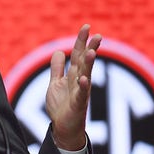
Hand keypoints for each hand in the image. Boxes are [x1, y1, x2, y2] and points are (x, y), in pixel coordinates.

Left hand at [46, 24, 101, 150]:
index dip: (81, 41)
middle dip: (91, 48)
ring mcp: (80, 92)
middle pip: (85, 62)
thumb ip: (57, 68)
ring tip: (92, 52)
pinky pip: (81, 94)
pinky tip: (84, 78)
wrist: (63, 127)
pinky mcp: (78, 104)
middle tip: (98, 35)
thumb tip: (60, 51)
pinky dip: (83, 86)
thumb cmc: (61, 105)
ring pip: (86, 75)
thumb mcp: (55, 82)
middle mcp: (79, 81)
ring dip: (89, 64)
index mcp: (74, 74)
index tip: (87, 27)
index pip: (78, 54)